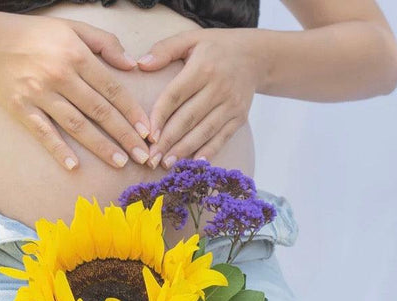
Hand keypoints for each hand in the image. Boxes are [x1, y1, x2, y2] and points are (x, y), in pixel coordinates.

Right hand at [0, 15, 151, 169]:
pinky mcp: (21, 108)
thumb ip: (105, 43)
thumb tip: (132, 65)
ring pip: (76, 124)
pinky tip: (74, 166)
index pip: (112, 89)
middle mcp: (60, 75)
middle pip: (99, 110)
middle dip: (124, 135)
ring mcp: (39, 93)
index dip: (132, 111)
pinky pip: (43, 132)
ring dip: (100, 146)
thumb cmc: (39, 35)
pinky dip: (58, 149)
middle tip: (143, 155)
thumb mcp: (74, 28)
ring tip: (120, 162)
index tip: (148, 131)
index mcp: (77, 55)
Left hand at [135, 28, 262, 168]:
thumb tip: (141, 64)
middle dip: (168, 141)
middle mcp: (219, 88)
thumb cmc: (216, 48)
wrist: (256, 57)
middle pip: (188, 118)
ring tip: (166, 164)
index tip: (147, 135)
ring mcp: (231, 105)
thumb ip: (164, 49)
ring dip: (184, 150)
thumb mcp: (191, 39)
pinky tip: (193, 164)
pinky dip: (208, 151)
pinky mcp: (240, 117)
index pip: (176, 95)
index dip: (160, 116)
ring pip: (204, 131)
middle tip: (151, 158)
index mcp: (203, 68)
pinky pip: (222, 137)